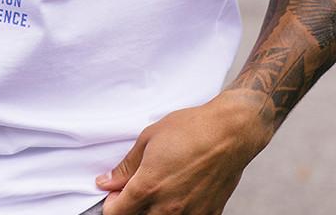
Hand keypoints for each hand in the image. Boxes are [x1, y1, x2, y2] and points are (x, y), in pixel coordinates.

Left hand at [97, 91, 270, 214]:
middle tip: (135, 191)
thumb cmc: (190, 130)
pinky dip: (178, 212)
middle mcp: (166, 208)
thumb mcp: (149, 139)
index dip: (111, 204)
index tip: (115, 194)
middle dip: (131, 209)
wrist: (229, 133)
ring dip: (152, 211)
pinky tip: (180, 195)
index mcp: (147, 188)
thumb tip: (107, 182)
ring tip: (158, 191)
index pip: (115, 213)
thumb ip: (126, 167)